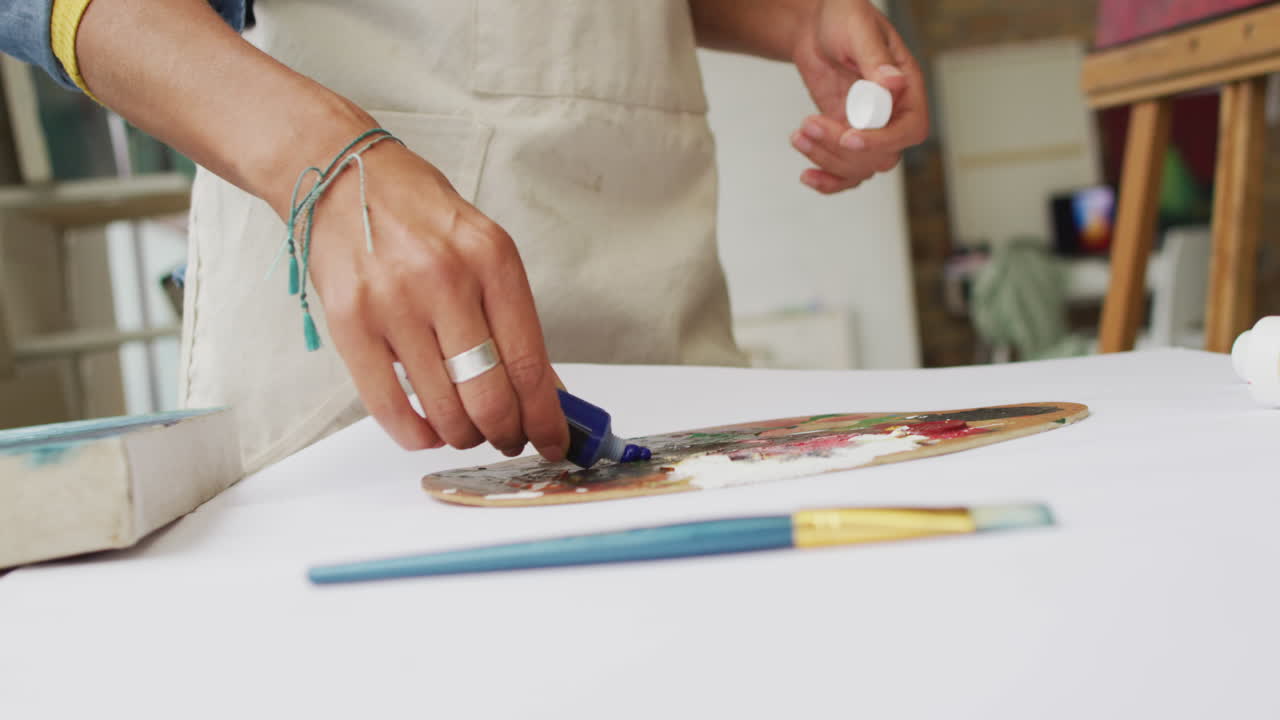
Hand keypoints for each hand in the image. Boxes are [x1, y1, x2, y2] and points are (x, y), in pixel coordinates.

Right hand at [301, 130, 568, 460]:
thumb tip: (543, 389)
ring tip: (466, 430)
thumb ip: (512, 318)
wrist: (340, 174)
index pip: (529, 362)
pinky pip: (388, 405)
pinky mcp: (349, 321)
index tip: (554, 441)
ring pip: (443, 408)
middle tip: (508, 438)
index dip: (545, 417)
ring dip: (463, 435)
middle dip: (506, 433)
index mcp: (492, 258)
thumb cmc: (417, 214)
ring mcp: (393, 302)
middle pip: (489, 395)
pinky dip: (415, 434)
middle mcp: (445, 279)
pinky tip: (427, 432)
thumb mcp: (483, 249)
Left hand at [789, 0, 928, 193]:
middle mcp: (893, 113)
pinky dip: (828, 181)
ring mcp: (870, 129)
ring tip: (798, 135)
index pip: (910, 129)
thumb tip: (893, 83)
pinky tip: (807, 175)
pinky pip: (846, 172)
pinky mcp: (846, 137)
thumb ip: (875, 59)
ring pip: (859, 167)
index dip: (882, 140)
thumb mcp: (859, 31)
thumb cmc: (843, 19)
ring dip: (825, 159)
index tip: (849, 137)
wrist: (816, 28)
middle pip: (881, 155)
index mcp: (907, 87)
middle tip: (808, 124)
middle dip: (840, 147)